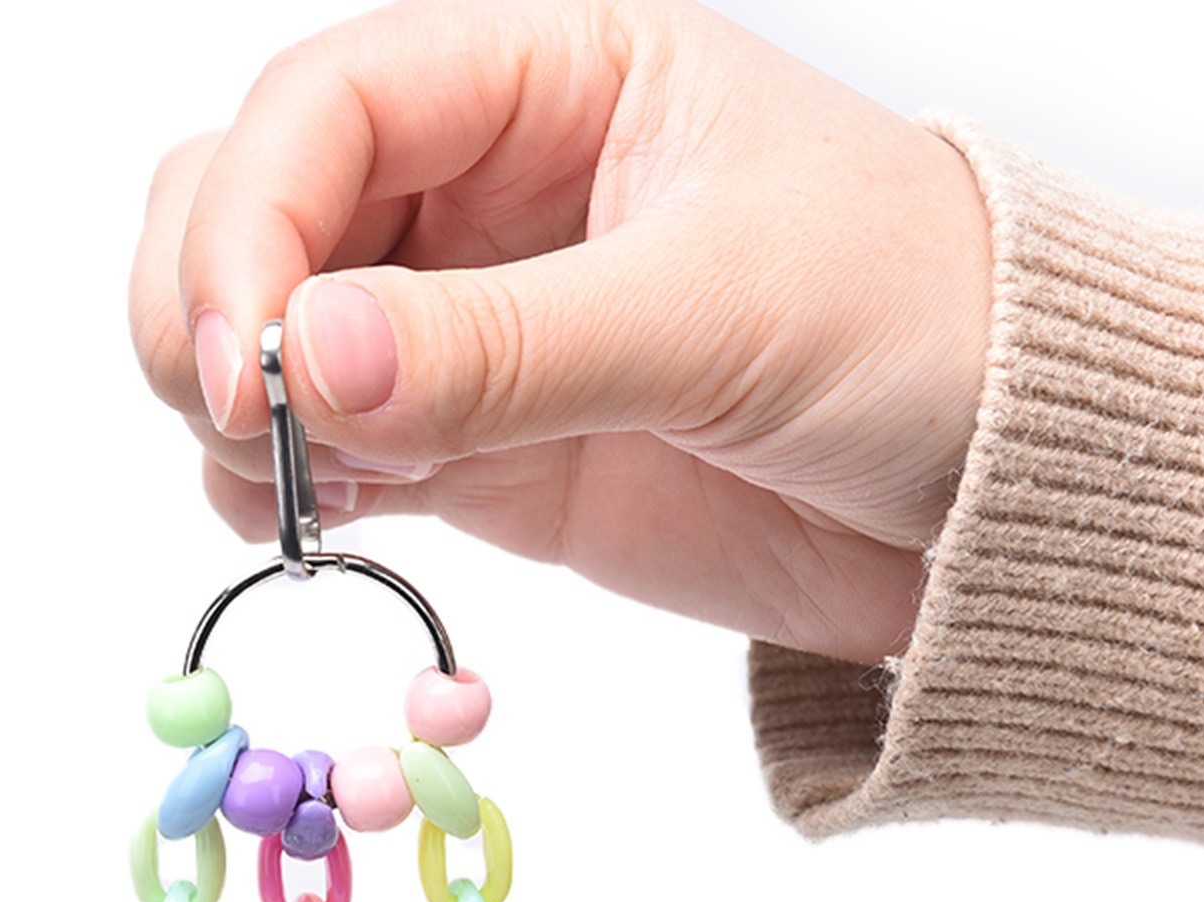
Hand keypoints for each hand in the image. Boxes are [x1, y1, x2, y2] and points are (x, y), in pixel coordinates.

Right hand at [129, 0, 990, 662]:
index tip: (241, 360)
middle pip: (254, 202)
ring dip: (230, 405)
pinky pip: (335, 451)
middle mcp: (490, 189)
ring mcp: (475, 327)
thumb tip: (302, 359)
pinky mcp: (481, 448)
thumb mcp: (720, 311)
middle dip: (209, 308)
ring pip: (269, 332)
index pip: (328, 103)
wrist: (995, 493)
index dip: (250, 219)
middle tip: (248, 426)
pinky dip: (289, 489)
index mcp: (556, 76)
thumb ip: (508, 343)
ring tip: (286, 489)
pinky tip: (316, 523)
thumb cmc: (917, 331)